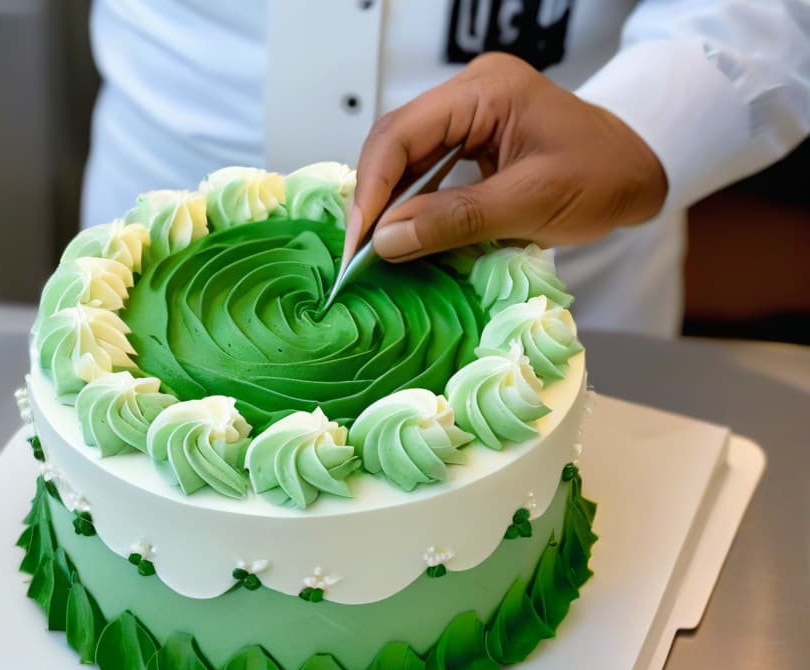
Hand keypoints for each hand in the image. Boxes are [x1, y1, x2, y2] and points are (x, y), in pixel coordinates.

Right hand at [345, 53, 667, 262]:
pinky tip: (400, 235)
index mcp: (486, 90)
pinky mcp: (468, 137)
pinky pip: (424, 168)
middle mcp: (469, 92)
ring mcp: (467, 113)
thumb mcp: (530, 204)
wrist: (638, 169)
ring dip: (386, 205)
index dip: (372, 189)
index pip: (403, 133)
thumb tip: (386, 242)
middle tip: (358, 253)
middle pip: (395, 141)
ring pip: (404, 157)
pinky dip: (409, 204)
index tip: (359, 241)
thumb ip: (455, 220)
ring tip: (371, 250)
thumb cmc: (601, 177)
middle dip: (373, 199)